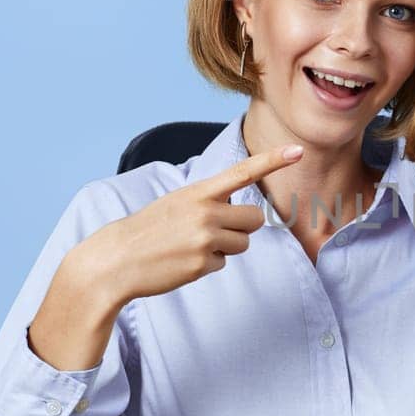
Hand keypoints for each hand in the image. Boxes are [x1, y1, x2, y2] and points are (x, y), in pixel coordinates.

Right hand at [74, 144, 304, 304]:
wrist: (116, 259)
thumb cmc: (149, 230)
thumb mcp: (176, 204)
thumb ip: (208, 203)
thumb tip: (241, 217)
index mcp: (198, 192)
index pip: (243, 172)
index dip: (273, 160)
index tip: (298, 150)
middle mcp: (206, 211)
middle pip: (254, 220)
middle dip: (242, 227)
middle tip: (215, 231)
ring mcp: (205, 238)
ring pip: (242, 244)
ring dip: (224, 247)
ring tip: (191, 246)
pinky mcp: (203, 263)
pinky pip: (223, 264)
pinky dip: (207, 265)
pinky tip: (183, 261)